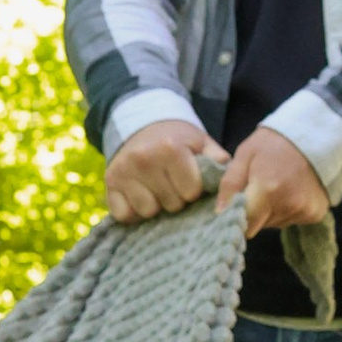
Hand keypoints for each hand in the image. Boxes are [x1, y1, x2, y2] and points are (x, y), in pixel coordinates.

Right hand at [101, 123, 217, 224]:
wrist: (142, 126)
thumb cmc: (177, 139)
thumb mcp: (201, 142)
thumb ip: (218, 161)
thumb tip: (232, 186)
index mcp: (170, 148)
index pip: (191, 192)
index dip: (194, 190)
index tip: (190, 182)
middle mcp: (143, 159)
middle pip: (171, 205)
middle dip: (177, 200)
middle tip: (173, 186)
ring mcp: (123, 172)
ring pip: (148, 212)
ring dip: (156, 206)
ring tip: (158, 192)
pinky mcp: (109, 184)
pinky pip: (124, 215)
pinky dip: (134, 212)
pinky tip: (140, 197)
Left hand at [217, 126, 327, 235]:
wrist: (314, 135)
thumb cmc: (274, 142)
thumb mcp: (245, 154)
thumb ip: (230, 184)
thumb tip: (220, 212)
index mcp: (267, 189)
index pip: (245, 223)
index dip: (238, 216)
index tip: (237, 205)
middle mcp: (288, 205)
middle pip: (259, 225)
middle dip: (254, 212)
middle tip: (258, 189)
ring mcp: (304, 210)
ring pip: (275, 224)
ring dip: (270, 211)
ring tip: (276, 186)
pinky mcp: (316, 213)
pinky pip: (291, 220)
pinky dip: (287, 210)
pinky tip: (291, 191)